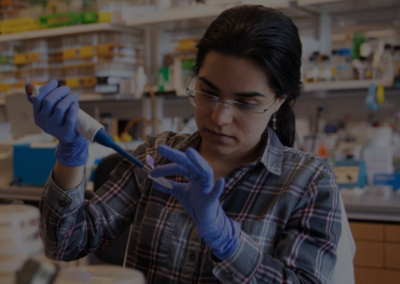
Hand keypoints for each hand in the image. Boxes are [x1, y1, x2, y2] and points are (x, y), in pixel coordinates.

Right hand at [25, 80, 81, 144]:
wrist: (70, 139)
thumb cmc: (60, 119)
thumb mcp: (48, 110)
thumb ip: (39, 98)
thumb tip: (28, 84)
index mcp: (37, 114)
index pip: (37, 97)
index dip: (46, 87)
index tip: (55, 82)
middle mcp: (43, 122)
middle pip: (49, 101)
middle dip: (59, 91)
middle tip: (67, 89)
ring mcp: (54, 128)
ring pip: (60, 108)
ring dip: (69, 98)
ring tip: (75, 96)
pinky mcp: (66, 133)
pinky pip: (69, 118)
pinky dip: (73, 109)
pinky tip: (76, 104)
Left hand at [150, 145, 239, 259]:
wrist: (205, 220)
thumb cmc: (195, 204)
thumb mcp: (180, 193)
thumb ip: (169, 186)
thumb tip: (154, 182)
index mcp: (194, 174)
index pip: (179, 166)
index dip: (165, 168)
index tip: (151, 172)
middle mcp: (201, 177)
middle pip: (188, 163)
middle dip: (175, 155)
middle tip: (160, 148)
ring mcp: (207, 187)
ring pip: (205, 171)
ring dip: (198, 161)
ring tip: (189, 151)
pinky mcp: (211, 199)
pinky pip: (215, 192)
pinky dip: (218, 187)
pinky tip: (221, 180)